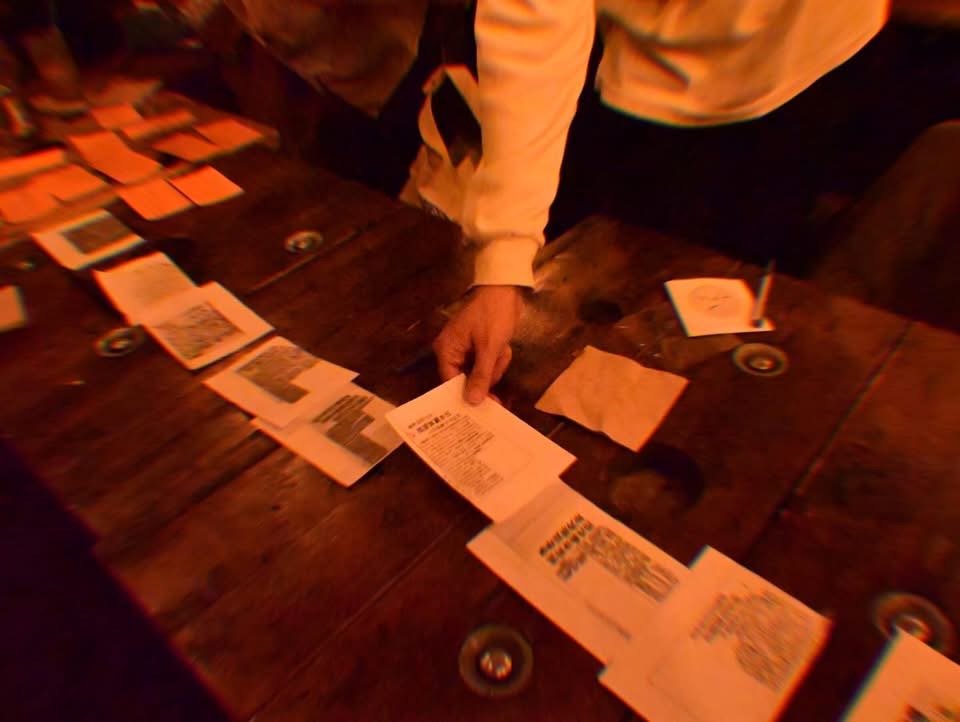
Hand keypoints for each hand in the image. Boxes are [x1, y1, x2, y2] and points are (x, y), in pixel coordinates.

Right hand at [433, 285, 523, 403]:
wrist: (507, 289)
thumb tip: (472, 402)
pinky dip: (499, 358)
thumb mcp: (489, 347)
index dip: (465, 395)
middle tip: (499, 369)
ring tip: (502, 349)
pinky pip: (489, 363)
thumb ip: (481, 376)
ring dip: (496, 364)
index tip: (482, 409)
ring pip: (481, 373)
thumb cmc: (493, 315)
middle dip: (487, 374)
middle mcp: (453, 352)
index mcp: (447, 350)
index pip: (450, 382)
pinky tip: (505, 347)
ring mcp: (467, 350)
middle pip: (467, 380)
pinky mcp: (480, 347)